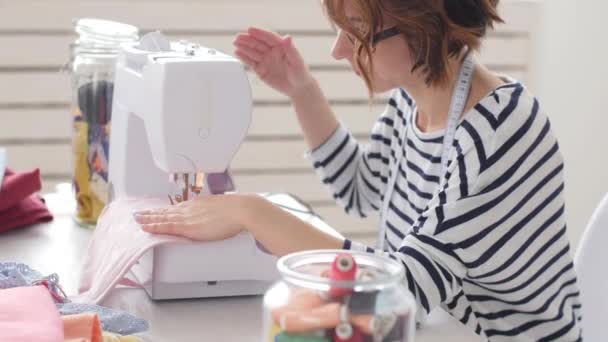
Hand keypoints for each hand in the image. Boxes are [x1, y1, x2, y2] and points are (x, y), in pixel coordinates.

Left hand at [133, 194, 249, 240]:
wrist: (241, 210)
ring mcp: (187, 217)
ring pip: (162, 218)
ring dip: (148, 219)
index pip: (176, 208)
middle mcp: (189, 209)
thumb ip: (215, 212)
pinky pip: (166, 227)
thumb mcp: (222, 208)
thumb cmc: (237, 210)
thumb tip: (215, 216)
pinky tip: (145, 227)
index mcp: (198, 204)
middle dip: (151, 213)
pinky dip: (154, 226)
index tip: (156, 211)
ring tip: (136, 220)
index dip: (164, 210)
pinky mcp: (187, 227)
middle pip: (166, 211)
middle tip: (138, 214)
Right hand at [233, 27, 314, 97]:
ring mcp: (266, 60)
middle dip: (248, 40)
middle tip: (238, 37)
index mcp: (281, 46)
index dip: (259, 33)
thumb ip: (291, 49)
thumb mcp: (297, 62)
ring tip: (235, 43)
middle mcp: (271, 51)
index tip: (250, 29)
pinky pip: (251, 62)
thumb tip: (287, 37)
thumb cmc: (300, 74)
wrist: (298, 89)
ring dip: (244, 47)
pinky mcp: (261, 70)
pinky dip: (244, 58)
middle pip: (258, 43)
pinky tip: (237, 53)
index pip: (268, 37)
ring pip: (253, 52)